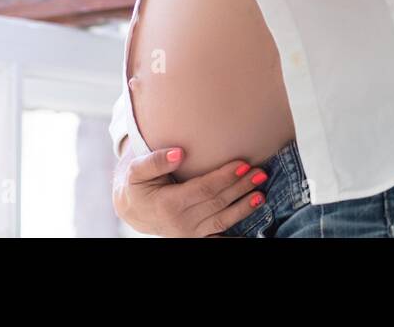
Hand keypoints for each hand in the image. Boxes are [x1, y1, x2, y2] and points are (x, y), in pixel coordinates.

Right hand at [111, 145, 268, 236]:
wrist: (133, 211)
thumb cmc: (137, 186)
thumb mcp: (137, 170)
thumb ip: (155, 161)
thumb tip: (178, 153)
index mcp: (168, 204)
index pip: (204, 188)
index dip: (225, 177)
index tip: (243, 164)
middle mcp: (180, 223)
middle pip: (217, 203)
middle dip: (240, 187)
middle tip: (260, 173)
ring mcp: (189, 235)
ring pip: (222, 220)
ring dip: (244, 208)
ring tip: (260, 194)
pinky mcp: (194, 240)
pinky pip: (218, 240)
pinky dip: (235, 237)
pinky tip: (253, 232)